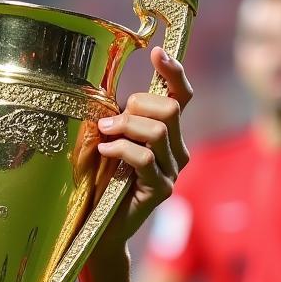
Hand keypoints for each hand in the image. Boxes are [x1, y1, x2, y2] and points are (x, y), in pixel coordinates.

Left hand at [95, 46, 192, 247]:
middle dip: (136, 105)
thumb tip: (111, 96)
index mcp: (168, 135)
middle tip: (108, 121)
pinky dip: (121, 149)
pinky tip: (103, 152)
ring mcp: (171, 171)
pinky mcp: (160, 190)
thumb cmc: (100, 182)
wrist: (99, 229)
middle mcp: (176, 151)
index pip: (181, 97)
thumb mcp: (109, 142)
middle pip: (171, 108)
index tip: (158, 52)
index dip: (174, 73)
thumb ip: (119, 120)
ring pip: (159, 131)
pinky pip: (144, 158)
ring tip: (103, 135)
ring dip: (125, 126)